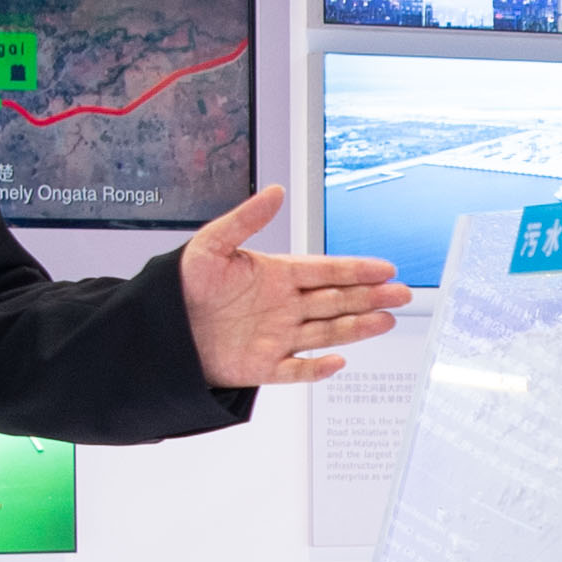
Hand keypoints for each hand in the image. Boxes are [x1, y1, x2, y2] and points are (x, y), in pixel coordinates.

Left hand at [177, 186, 411, 387]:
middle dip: (371, 297)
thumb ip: (246, 219)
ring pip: (327, 332)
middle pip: (337, 301)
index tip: (384, 268)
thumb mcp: (212, 243)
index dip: (356, 270)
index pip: (325, 271)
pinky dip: (317, 369)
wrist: (159, 327)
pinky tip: (339, 361)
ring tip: (387, 320)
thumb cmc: (182, 284)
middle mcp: (283, 306)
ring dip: (357, 327)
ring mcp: (276, 337)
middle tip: (402, 293)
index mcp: (276, 275)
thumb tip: (274, 191)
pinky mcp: (262, 366)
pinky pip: (297, 370)